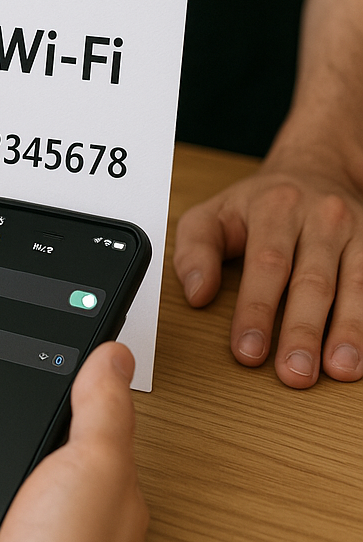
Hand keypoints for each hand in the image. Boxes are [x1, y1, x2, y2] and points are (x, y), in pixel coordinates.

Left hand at [174, 146, 362, 387]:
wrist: (316, 168)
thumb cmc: (259, 204)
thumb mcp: (214, 214)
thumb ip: (195, 251)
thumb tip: (197, 294)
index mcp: (275, 207)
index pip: (266, 263)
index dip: (256, 310)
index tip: (247, 350)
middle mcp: (321, 217)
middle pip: (313, 280)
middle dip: (303, 330)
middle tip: (294, 374)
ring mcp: (358, 231)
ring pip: (357, 285)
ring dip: (350, 331)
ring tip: (340, 370)